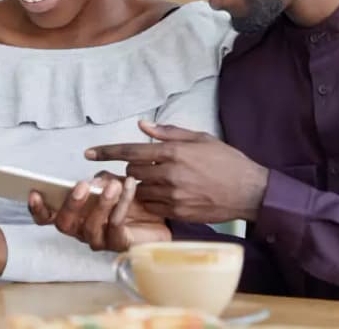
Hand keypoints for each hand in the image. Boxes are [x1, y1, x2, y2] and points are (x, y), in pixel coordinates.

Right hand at [29, 172, 170, 251]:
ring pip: (90, 226)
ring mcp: (98, 240)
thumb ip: (101, 180)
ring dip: (101, 203)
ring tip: (113, 185)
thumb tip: (94, 181)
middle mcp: (80, 230)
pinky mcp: (118, 245)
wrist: (160, 217)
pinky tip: (129, 187)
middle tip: (83, 186)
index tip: (35, 191)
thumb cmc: (130, 200)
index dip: (38, 208)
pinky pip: (115, 226)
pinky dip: (122, 204)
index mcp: (74, 214)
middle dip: (71, 204)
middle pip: (64, 224)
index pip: (47, 217)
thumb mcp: (113, 182)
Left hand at [84, 121, 268, 222]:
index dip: (106, 152)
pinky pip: (152, 206)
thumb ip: (168, 133)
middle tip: (140, 166)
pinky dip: (151, 199)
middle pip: (131, 171)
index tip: (88, 153)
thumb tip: (142, 125)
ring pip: (139, 190)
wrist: (250, 191)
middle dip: (130, 168)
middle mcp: (170, 173)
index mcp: (174, 152)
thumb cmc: (227, 161)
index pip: (130, 150)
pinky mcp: (178, 213)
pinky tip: (163, 194)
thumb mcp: (200, 139)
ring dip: (140, 185)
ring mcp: (173, 195)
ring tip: (152, 181)